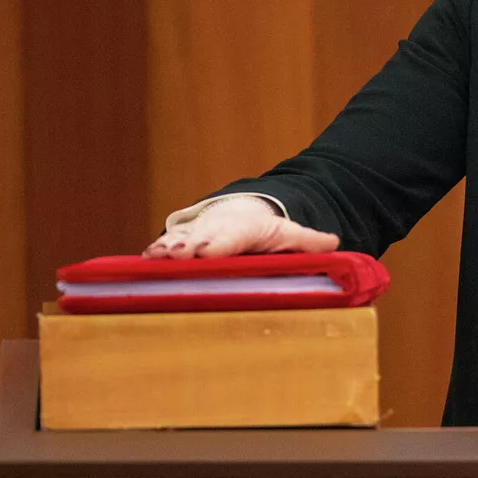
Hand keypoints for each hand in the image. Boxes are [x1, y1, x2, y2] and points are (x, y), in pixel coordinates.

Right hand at [143, 196, 338, 258]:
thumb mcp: (289, 234)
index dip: (219, 245)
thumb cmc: (264, 231)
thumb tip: (335, 242)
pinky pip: (165, 249)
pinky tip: (142, 263)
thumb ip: (309, 241)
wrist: (238, 214)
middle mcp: (216, 231)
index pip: (231, 238)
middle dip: (186, 247)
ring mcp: (195, 235)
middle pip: (200, 239)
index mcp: (244, 230)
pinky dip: (155, 255)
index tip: (208, 252)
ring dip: (166, 250)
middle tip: (176, 255)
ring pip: (178, 242)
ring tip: (153, 258)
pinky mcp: (179, 244)